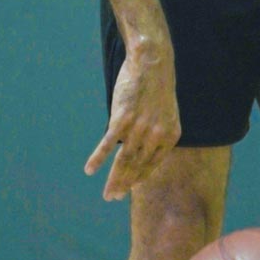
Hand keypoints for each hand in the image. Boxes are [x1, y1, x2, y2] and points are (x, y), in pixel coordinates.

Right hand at [85, 42, 180, 201]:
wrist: (152, 62)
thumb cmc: (156, 85)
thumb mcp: (165, 112)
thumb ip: (157, 132)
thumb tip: (145, 147)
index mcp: (169, 136)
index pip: (152, 165)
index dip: (139, 178)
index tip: (129, 187)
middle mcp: (156, 136)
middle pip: (137, 167)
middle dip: (124, 185)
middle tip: (113, 197)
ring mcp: (139, 129)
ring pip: (124, 162)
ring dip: (113, 180)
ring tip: (107, 194)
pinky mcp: (122, 120)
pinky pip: (108, 145)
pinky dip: (98, 158)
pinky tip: (90, 169)